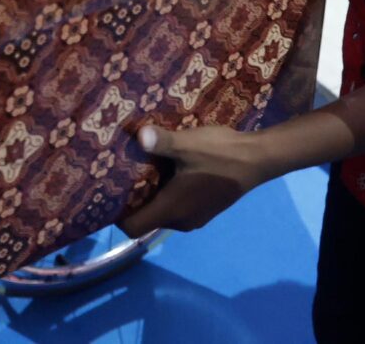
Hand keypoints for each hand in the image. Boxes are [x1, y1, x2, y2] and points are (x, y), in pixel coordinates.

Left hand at [119, 124, 274, 235]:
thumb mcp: (187, 144)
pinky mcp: (205, 210)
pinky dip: (168, 194)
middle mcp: (180, 221)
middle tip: (121, 173)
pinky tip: (168, 170)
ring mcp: (195, 217)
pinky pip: (176, 208)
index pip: (132, 228)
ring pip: (162, 213)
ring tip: (142, 169)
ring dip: (152, 196)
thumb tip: (138, 135)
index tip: (107, 193)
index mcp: (171, 210)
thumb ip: (161, 142)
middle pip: (145, 220)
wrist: (257, 160)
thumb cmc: (220, 154)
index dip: (116, 215)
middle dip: (132, 201)